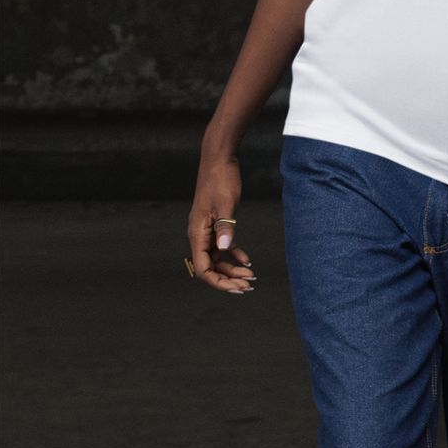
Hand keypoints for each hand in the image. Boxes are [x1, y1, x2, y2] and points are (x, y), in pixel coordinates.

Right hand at [186, 150, 255, 294]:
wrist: (219, 159)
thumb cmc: (221, 179)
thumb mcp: (226, 204)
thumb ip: (225, 227)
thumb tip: (224, 248)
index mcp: (197, 233)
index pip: (203, 268)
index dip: (218, 282)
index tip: (236, 288)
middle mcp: (198, 234)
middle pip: (210, 267)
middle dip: (228, 279)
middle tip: (248, 286)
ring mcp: (205, 230)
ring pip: (216, 258)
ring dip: (232, 269)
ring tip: (250, 276)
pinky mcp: (214, 224)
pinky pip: (221, 246)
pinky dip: (233, 254)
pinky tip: (247, 260)